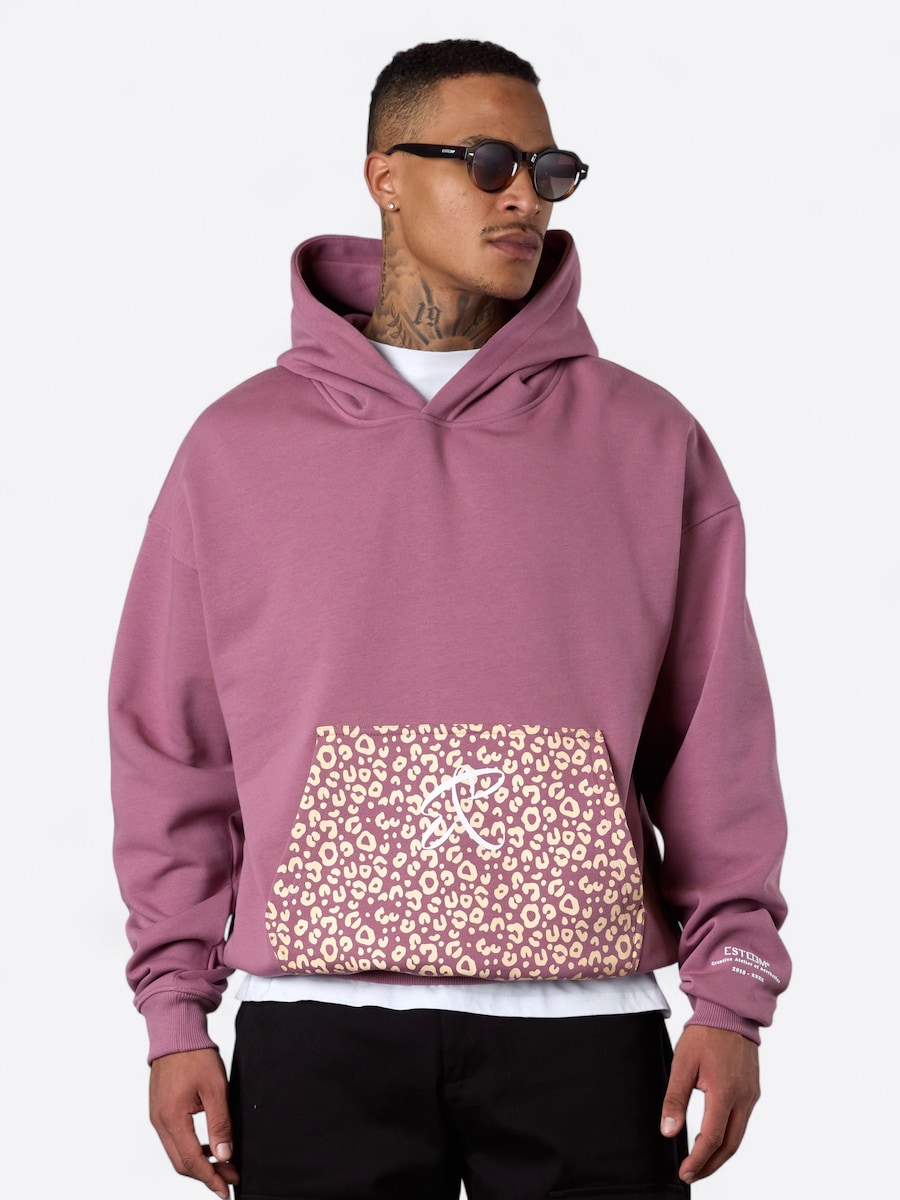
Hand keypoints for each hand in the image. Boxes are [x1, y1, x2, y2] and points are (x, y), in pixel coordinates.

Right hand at [149, 1048, 239, 1198]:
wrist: (176, 1032)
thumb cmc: (195, 1055)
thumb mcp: (216, 1088)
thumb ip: (220, 1124)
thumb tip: (224, 1155)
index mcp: (172, 1118)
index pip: (191, 1161)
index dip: (211, 1178)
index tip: (226, 1189)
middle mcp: (160, 1122)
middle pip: (181, 1163)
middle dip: (207, 1174)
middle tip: (230, 1177)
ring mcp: (158, 1117)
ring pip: (177, 1153)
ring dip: (199, 1163)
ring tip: (224, 1164)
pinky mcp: (160, 1111)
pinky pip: (174, 1139)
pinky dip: (191, 1149)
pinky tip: (209, 1146)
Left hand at [659, 1025, 759, 1183]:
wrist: (730, 1011)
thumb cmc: (705, 1034)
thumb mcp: (682, 1064)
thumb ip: (675, 1099)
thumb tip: (668, 1131)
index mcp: (725, 1092)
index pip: (712, 1138)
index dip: (698, 1160)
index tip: (685, 1173)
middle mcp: (743, 1098)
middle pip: (730, 1145)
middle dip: (711, 1165)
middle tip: (692, 1175)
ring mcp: (751, 1095)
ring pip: (738, 1136)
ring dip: (720, 1154)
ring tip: (701, 1163)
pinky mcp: (752, 1090)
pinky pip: (742, 1122)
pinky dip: (728, 1137)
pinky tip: (714, 1138)